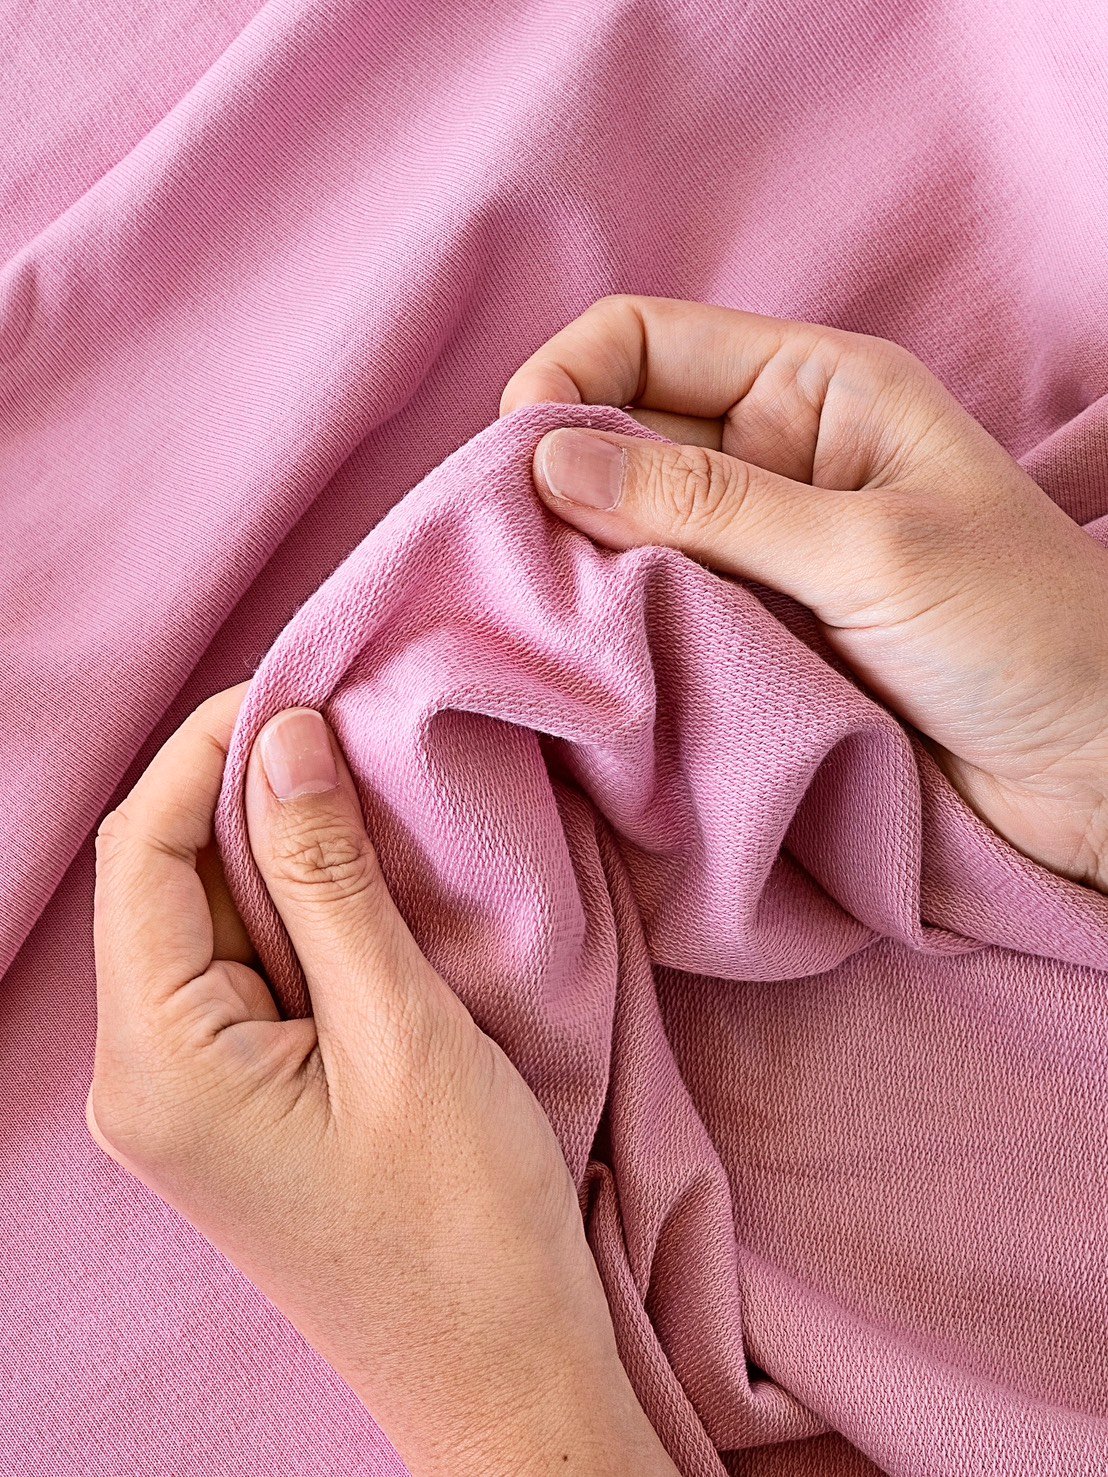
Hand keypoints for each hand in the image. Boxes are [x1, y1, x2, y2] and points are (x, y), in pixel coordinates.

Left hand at [89, 687, 678, 1476]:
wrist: (500, 1371)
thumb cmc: (463, 1220)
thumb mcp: (402, 1028)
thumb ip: (328, 878)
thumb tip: (282, 738)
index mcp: (159, 1066)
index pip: (140, 856)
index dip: (204, 752)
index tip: (295, 687)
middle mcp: (143, 1080)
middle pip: (165, 883)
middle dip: (245, 794)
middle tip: (346, 728)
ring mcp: (188, 1097)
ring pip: (210, 924)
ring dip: (279, 851)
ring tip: (367, 793)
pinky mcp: (237, 1103)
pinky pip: (246, 974)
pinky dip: (297, 913)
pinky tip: (362, 881)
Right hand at [503, 295, 1107, 890]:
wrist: (1093, 767)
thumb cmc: (1023, 633)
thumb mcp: (868, 550)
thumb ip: (710, 504)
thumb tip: (549, 460)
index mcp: (815, 388)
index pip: (645, 339)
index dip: (564, 379)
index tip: (514, 461)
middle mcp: (775, 456)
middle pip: (621, 434)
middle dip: (560, 483)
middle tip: (511, 555)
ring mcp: (758, 550)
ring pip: (628, 532)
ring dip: (582, 567)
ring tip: (545, 616)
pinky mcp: (751, 632)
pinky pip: (654, 609)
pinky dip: (615, 628)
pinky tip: (588, 658)